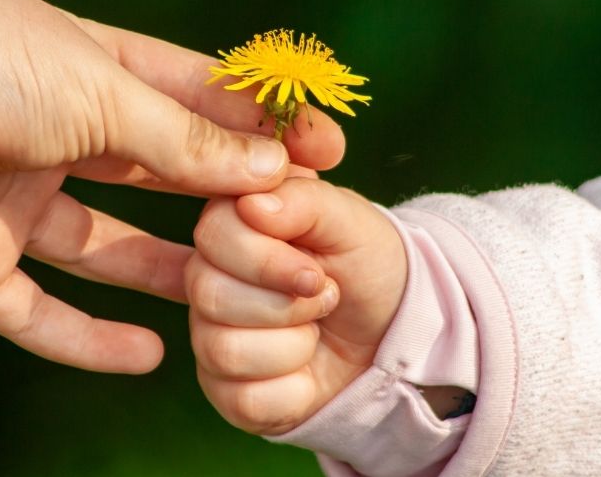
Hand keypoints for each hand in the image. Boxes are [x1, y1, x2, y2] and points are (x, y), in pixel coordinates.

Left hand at [0, 0, 344, 373]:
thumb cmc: (2, 64)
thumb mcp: (114, 94)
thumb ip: (190, 140)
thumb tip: (272, 167)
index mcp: (97, 75)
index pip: (199, 103)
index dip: (259, 129)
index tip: (323, 152)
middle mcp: (62, 137)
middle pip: (162, 179)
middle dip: (226, 203)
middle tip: (296, 231)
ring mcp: (18, 199)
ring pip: (107, 250)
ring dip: (167, 276)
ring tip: (233, 300)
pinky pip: (36, 313)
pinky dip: (87, 340)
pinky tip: (149, 358)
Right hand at [186, 177, 406, 434]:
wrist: (393, 331)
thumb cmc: (366, 265)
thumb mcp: (351, 221)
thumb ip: (304, 201)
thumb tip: (251, 205)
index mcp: (231, 225)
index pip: (213, 237)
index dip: (266, 261)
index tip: (315, 273)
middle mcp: (207, 277)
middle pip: (208, 296)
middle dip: (287, 305)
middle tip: (325, 297)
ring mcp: (209, 335)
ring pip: (224, 351)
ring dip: (294, 346)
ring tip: (316, 330)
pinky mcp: (224, 389)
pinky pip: (243, 400)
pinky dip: (294, 389)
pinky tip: (307, 371)